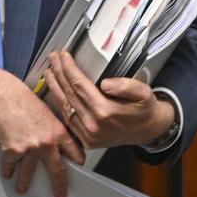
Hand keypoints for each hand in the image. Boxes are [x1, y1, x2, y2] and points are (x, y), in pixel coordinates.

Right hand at [0, 65, 84, 196]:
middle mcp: (46, 143)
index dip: (78, 162)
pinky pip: (10, 167)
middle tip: (59, 194)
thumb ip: (53, 130)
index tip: (78, 167)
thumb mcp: (47, 113)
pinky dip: (7, 170)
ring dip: (24, 183)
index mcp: (58, 132)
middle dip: (59, 186)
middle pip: (57, 171)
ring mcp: (30, 149)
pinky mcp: (13, 151)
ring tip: (22, 188)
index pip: (75, 153)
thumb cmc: (23, 100)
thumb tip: (56, 142)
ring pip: (29, 174)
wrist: (3, 96)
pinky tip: (7, 173)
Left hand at [44, 52, 173, 149]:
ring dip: (55, 88)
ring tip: (49, 72)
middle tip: (53, 58)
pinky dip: (60, 104)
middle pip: (69, 94)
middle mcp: (93, 125)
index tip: (64, 55)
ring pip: (65, 107)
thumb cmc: (144, 109)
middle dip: (59, 73)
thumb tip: (105, 83)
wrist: (148, 130)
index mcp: (106, 112)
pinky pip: (68, 119)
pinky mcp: (86, 140)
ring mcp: (88, 135)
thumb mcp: (143, 93)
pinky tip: (56, 92)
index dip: (69, 68)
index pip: (80, 85)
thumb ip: (126, 86)